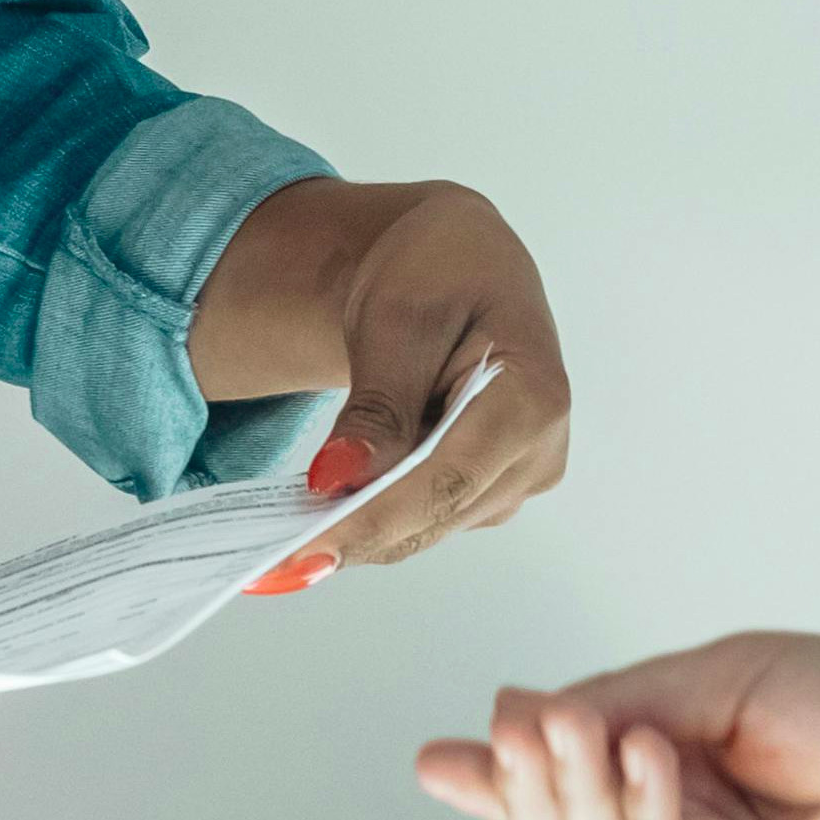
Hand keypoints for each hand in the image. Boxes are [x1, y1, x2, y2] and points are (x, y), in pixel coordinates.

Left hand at [193, 178, 571, 574]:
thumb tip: (340, 480)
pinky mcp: (497, 484)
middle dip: (360, 534)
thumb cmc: (438, 268)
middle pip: (440, 514)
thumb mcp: (396, 318)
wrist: (457, 259)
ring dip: (369, 529)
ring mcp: (525, 473)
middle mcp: (542, 448)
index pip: (448, 481)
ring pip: (434, 524)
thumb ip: (379, 403)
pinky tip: (337, 507)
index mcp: (534, 397)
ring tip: (294, 537)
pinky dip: (384, 514)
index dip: (376, 520)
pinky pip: (434, 514)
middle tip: (276, 560)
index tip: (309, 547)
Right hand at [416, 632, 819, 819]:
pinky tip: (644, 765)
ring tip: (575, 731)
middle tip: (519, 728)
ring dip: (576, 794)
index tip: (443, 759)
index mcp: (681, 783)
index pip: (573, 791)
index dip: (502, 781)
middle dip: (528, 785)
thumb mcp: (722, 678)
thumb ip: (620, 701)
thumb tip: (521, 714)